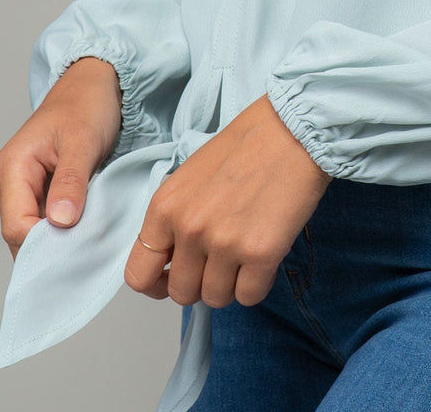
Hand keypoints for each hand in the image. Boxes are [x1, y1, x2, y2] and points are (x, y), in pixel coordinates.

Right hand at [0, 57, 123, 259]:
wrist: (93, 87)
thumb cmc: (87, 106)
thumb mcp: (84, 141)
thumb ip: (70, 182)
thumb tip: (60, 223)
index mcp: (12, 167)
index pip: (16, 226)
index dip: (45, 244)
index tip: (80, 248)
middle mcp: (8, 181)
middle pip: (21, 233)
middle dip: (53, 244)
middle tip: (90, 245)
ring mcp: (20, 188)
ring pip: (33, 230)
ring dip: (60, 236)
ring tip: (91, 234)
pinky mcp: (36, 190)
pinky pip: (44, 220)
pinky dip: (64, 226)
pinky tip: (86, 225)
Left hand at [123, 93, 332, 308]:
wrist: (292, 131)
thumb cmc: (245, 146)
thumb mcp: (191, 177)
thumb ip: (176, 218)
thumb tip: (173, 259)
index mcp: (165, 207)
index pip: (138, 274)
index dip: (157, 284)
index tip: (173, 279)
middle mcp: (189, 229)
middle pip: (182, 292)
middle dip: (201, 283)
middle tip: (220, 261)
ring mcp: (224, 244)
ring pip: (216, 298)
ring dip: (231, 284)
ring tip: (245, 253)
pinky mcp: (261, 253)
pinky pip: (249, 296)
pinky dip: (257, 284)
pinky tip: (264, 257)